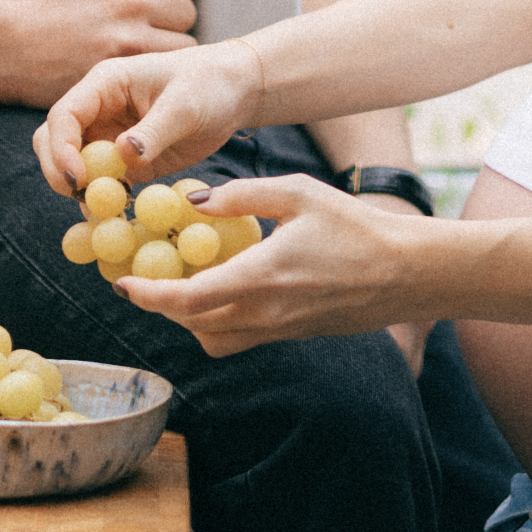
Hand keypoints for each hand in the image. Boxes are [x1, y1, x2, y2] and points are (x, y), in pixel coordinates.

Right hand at [0, 0, 199, 108]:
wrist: (15, 48)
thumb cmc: (61, 5)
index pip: (184, 7)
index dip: (171, 9)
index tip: (153, 13)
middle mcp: (130, 35)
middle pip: (187, 41)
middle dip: (173, 38)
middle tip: (147, 37)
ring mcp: (122, 68)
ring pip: (172, 68)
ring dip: (162, 62)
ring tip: (139, 55)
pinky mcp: (113, 94)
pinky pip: (150, 90)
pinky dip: (145, 83)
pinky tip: (130, 74)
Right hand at [32, 37, 263, 193]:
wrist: (235, 92)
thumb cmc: (209, 84)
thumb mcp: (184, 105)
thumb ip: (153, 130)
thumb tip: (122, 154)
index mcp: (104, 84)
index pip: (63, 115)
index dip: (61, 147)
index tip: (77, 178)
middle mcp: (98, 110)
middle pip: (53, 141)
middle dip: (59, 171)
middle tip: (82, 198)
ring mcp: (109, 137)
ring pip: (73, 166)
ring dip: (79, 190)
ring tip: (104, 212)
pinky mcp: (126, 163)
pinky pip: (103, 184)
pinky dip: (103, 201)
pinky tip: (118, 216)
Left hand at [112, 174, 438, 356]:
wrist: (408, 273)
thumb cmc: (357, 226)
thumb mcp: (299, 193)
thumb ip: (242, 196)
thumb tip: (195, 200)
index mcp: (262, 277)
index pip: (188, 300)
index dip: (149, 295)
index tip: (122, 284)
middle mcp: (265, 313)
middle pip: (192, 325)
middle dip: (161, 305)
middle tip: (142, 278)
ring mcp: (279, 330)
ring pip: (214, 339)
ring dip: (189, 318)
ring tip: (182, 283)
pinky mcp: (291, 335)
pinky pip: (239, 338)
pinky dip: (217, 321)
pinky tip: (223, 289)